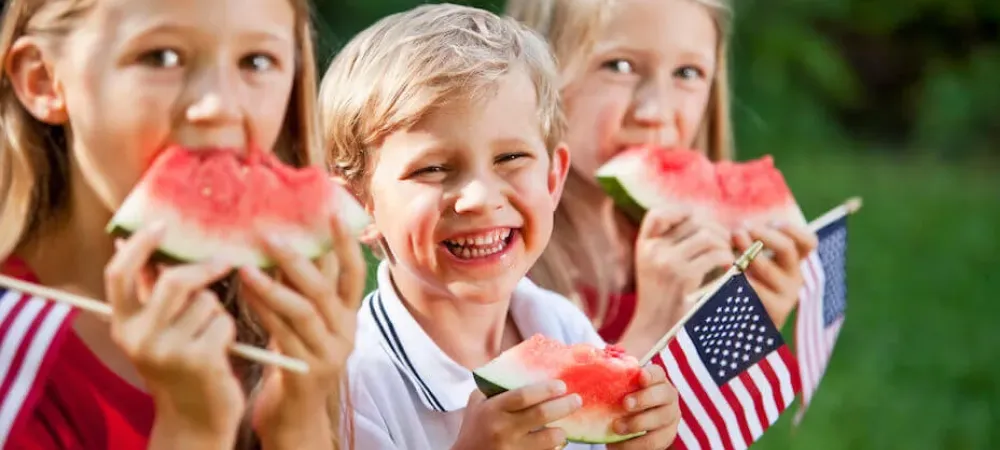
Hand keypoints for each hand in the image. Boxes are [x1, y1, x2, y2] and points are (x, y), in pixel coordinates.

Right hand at [104, 222, 244, 443]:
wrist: (195, 420)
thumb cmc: (183, 365)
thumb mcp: (158, 330)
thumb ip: (149, 291)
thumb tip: (137, 240)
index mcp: (123, 325)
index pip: (119, 275)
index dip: (139, 246)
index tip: (161, 226)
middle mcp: (138, 337)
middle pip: (174, 281)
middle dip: (204, 270)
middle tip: (224, 263)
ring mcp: (167, 350)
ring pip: (206, 301)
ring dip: (217, 312)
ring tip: (212, 336)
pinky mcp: (197, 360)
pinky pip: (223, 322)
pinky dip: (229, 332)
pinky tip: (222, 352)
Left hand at [240, 213, 364, 447]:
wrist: (297, 414)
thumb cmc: (295, 356)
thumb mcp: (307, 320)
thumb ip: (304, 287)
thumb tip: (288, 239)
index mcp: (349, 314)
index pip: (352, 272)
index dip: (344, 243)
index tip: (332, 211)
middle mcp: (346, 331)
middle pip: (326, 289)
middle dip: (298, 259)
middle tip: (270, 236)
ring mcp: (329, 352)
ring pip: (303, 311)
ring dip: (273, 286)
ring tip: (246, 266)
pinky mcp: (308, 370)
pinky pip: (282, 334)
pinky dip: (262, 311)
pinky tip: (244, 295)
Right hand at [451, 380, 582, 449]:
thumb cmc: (475, 427)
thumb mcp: (478, 403)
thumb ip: (496, 386)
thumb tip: (525, 367)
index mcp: (493, 409)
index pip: (523, 396)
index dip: (545, 389)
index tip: (561, 385)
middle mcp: (503, 428)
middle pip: (541, 415)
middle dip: (564, 406)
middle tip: (577, 399)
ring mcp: (512, 448)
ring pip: (548, 440)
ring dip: (560, 432)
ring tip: (563, 428)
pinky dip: (552, 447)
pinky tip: (553, 442)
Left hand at [608, 364, 679, 449]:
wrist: (629, 423)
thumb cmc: (622, 398)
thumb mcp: (618, 387)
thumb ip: (612, 377)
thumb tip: (592, 366)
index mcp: (657, 380)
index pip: (658, 373)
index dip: (651, 374)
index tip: (640, 376)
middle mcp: (668, 397)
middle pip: (663, 395)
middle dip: (644, 399)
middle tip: (625, 404)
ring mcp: (670, 417)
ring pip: (661, 420)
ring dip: (638, 423)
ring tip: (617, 427)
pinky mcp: (666, 436)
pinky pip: (654, 442)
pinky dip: (635, 444)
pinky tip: (618, 444)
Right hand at [631, 207, 732, 336]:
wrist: (654, 331)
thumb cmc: (661, 299)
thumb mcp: (654, 266)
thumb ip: (669, 245)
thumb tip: (705, 223)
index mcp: (644, 245)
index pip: (658, 214)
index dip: (680, 213)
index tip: (697, 225)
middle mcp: (653, 250)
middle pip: (692, 221)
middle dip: (715, 230)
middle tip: (724, 244)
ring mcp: (667, 262)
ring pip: (707, 236)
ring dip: (724, 244)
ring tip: (727, 257)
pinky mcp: (684, 277)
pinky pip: (717, 255)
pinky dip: (729, 259)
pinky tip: (729, 270)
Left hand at [733, 222, 817, 328]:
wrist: (740, 326)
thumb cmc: (741, 283)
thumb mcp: (749, 260)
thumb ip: (749, 243)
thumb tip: (737, 226)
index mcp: (792, 262)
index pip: (808, 242)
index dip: (792, 229)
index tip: (771, 222)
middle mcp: (794, 277)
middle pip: (786, 248)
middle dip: (760, 235)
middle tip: (739, 231)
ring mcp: (787, 295)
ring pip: (767, 268)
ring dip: (745, 254)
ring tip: (728, 249)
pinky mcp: (774, 312)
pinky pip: (755, 291)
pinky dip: (738, 279)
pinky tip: (724, 272)